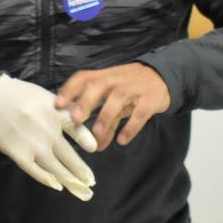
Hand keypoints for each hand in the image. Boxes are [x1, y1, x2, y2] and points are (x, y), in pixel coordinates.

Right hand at [0, 74, 97, 200]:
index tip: (94, 151)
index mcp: (55, 113)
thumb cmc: (25, 99)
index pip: (76, 129)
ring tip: (83, 192)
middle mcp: (45, 130)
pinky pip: (34, 170)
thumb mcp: (49, 99)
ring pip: (54, 168)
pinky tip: (57, 186)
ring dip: (70, 181)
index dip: (87, 141)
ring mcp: (31, 143)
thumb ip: (70, 116)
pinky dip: (46, 179)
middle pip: (68, 156)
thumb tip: (92, 142)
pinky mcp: (17, 152)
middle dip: (82, 173)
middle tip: (92, 184)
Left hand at [55, 62, 170, 148]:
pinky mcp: (150, 99)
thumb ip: (106, 121)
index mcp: (105, 76)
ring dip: (106, 116)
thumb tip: (96, 146)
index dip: (70, 89)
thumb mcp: (117, 99)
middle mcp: (118, 79)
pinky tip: (122, 140)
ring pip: (118, 98)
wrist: (164, 77)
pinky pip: (140, 113)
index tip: (57, 105)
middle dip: (86, 101)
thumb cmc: (132, 88)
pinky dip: (131, 127)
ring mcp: (135, 88)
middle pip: (99, 85)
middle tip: (75, 119)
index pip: (84, 77)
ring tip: (97, 134)